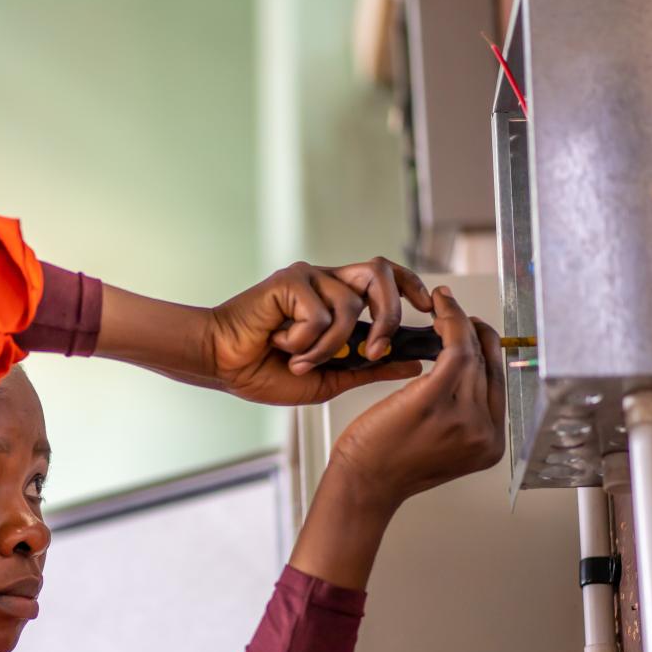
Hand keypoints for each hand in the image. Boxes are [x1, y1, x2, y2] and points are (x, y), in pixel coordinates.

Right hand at [207, 258, 433, 404]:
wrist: (224, 366)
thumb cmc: (268, 372)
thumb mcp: (331, 377)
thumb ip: (370, 368)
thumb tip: (412, 363)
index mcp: (340, 299)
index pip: (388, 277)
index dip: (411, 286)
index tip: (426, 308)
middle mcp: (328, 282)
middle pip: (381, 274)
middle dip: (388, 315)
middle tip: (375, 349)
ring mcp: (309, 278)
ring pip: (351, 305)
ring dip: (332, 346)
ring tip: (302, 361)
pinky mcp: (290, 281)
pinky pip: (320, 313)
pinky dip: (305, 341)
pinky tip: (280, 344)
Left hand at [327, 286, 505, 509]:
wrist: (362, 484)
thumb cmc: (387, 463)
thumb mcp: (441, 445)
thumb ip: (462, 416)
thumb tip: (467, 372)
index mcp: (490, 445)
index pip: (497, 384)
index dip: (488, 351)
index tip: (472, 330)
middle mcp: (485, 434)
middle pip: (487, 367)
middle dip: (473, 331)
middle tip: (453, 309)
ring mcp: (464, 420)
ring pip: (472, 355)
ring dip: (458, 321)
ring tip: (443, 305)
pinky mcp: (435, 402)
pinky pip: (454, 350)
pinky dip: (449, 323)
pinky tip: (438, 310)